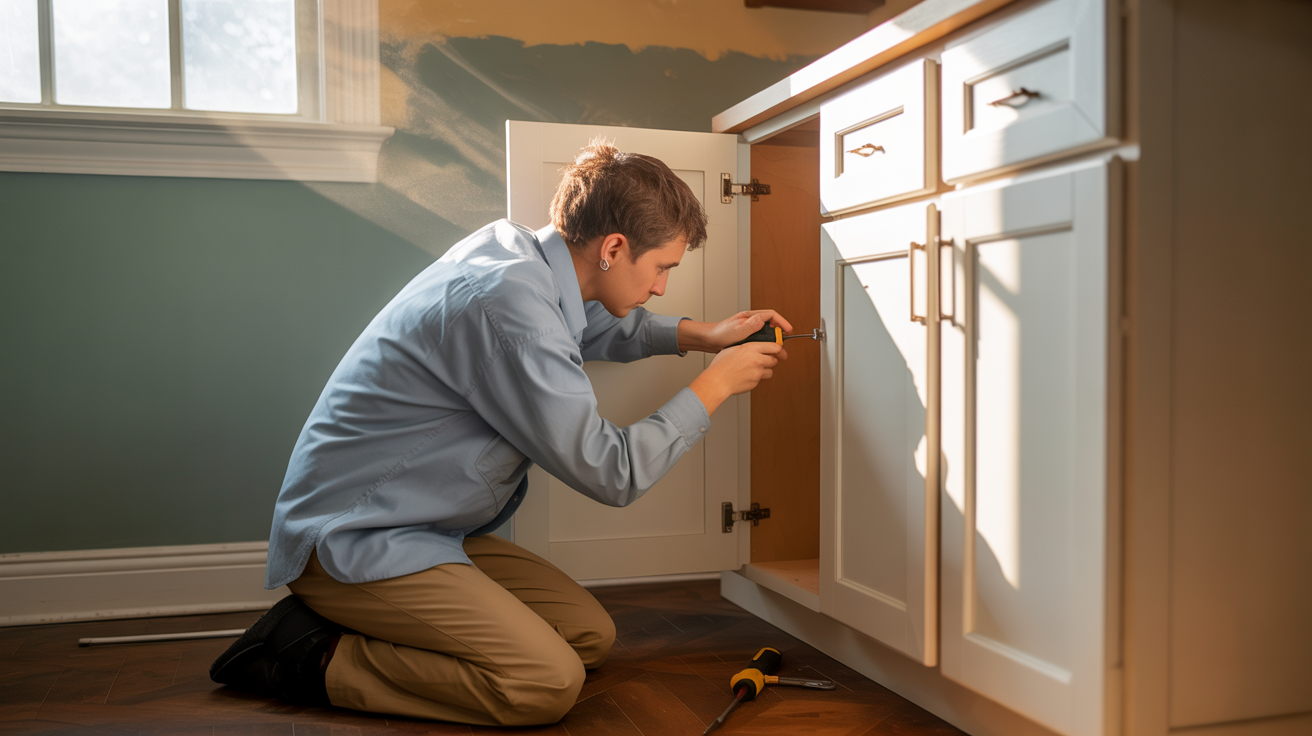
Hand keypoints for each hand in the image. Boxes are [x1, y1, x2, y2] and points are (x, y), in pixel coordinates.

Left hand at [677, 310, 794, 352]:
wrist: (709, 340)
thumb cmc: (720, 334)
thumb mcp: (737, 330)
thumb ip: (750, 325)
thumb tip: (763, 320)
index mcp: (750, 317)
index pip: (771, 315)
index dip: (782, 322)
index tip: (788, 330)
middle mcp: (750, 321)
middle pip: (771, 324)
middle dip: (779, 333)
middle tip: (783, 344)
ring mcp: (748, 329)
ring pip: (766, 332)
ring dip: (772, 340)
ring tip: (776, 350)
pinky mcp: (745, 337)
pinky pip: (759, 339)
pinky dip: (764, 344)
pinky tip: (764, 352)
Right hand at [688, 341, 786, 415]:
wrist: (718, 381)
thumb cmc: (721, 365)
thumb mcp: (733, 348)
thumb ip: (747, 347)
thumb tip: (755, 346)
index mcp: (751, 348)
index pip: (775, 346)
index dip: (778, 348)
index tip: (778, 350)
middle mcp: (757, 359)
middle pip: (775, 359)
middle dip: (771, 360)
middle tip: (766, 360)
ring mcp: (757, 372)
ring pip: (770, 371)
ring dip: (765, 370)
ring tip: (754, 369)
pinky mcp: (756, 382)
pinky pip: (761, 379)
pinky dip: (756, 378)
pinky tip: (747, 376)